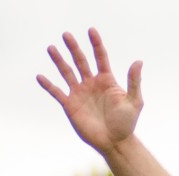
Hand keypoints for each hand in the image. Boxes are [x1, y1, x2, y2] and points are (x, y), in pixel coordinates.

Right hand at [37, 28, 143, 154]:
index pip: (100, 58)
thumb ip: (134, 82)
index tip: (91, 31)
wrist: (115, 142)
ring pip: (67, 72)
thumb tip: (139, 61)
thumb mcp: (134, 102)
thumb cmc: (126, 123)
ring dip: (59, 61)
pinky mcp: (70, 105)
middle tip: (67, 35)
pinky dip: (48, 85)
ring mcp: (79, 93)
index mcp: (107, 81)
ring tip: (51, 48)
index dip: (96, 44)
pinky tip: (40, 77)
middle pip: (81, 61)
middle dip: (74, 48)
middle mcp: (91, 84)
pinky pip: (57, 92)